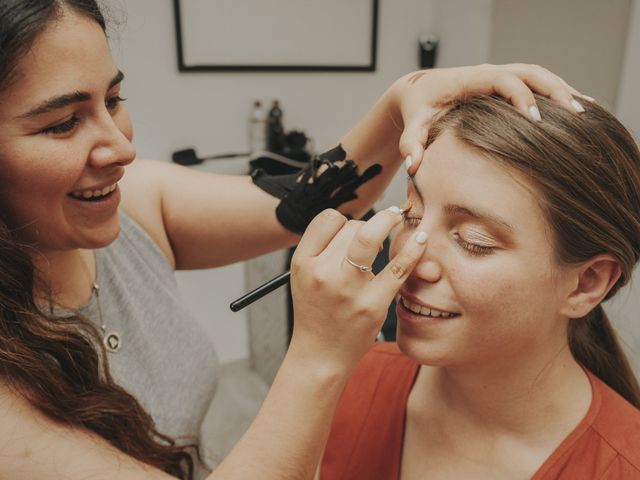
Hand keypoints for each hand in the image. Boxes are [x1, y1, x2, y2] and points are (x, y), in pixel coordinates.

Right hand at [288, 207, 426, 372]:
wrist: (321, 355)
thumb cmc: (317, 311)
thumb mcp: (304, 277)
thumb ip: (322, 248)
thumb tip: (358, 221)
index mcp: (302, 263)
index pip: (328, 219)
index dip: (344, 221)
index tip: (352, 231)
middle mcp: (322, 274)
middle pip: (352, 227)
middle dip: (368, 227)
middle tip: (376, 234)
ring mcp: (348, 289)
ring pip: (370, 236)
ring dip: (388, 222)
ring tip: (397, 218)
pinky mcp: (373, 304)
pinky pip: (398, 266)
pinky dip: (413, 249)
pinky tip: (421, 239)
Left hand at [390, 64, 588, 174]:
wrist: (418, 91)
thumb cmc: (417, 108)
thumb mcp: (413, 125)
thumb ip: (412, 144)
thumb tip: (414, 167)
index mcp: (469, 80)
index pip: (502, 80)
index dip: (521, 97)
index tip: (536, 120)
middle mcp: (488, 74)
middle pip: (530, 72)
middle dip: (554, 91)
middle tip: (576, 114)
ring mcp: (499, 76)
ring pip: (538, 75)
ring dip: (562, 90)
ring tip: (586, 112)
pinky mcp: (505, 84)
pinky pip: (536, 83)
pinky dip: (557, 92)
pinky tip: (577, 108)